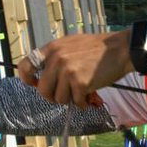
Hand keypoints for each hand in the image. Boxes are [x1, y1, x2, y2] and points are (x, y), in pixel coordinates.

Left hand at [16, 31, 132, 107]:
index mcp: (52, 48)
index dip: (27, 78)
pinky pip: (76, 102)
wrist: (120, 49)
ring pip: (59, 98)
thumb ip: (56, 57)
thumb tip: (44, 75)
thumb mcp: (70, 44)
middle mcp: (57, 59)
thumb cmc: (97, 48)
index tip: (35, 84)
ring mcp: (68, 71)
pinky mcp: (80, 83)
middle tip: (64, 95)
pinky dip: (83, 103)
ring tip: (81, 90)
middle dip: (52, 96)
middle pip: (42, 89)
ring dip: (70, 99)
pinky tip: (89, 95)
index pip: (25, 65)